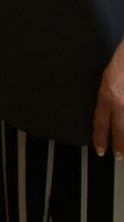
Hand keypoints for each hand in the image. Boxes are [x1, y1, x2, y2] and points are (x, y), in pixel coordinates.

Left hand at [93, 37, 123, 158]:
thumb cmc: (121, 65)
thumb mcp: (107, 81)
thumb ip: (108, 99)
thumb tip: (109, 115)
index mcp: (107, 97)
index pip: (101, 123)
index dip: (100, 139)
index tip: (101, 150)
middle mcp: (120, 103)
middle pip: (119, 130)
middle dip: (119, 145)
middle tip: (119, 156)